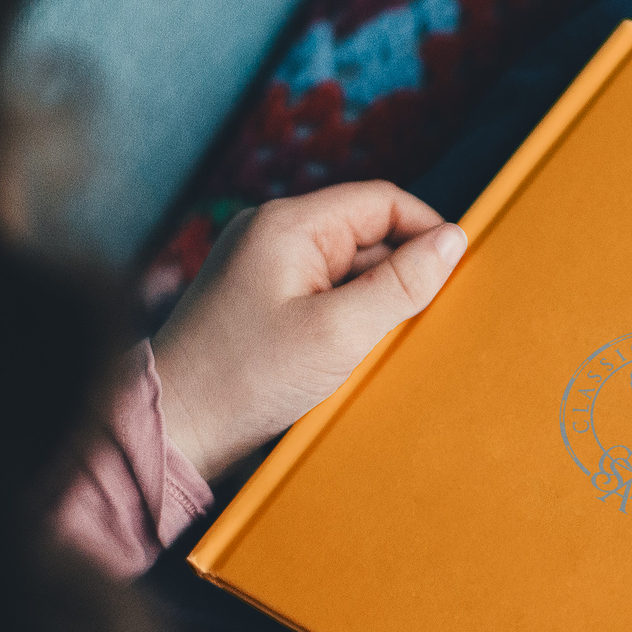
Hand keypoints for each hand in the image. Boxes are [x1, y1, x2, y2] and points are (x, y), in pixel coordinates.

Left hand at [150, 182, 466, 480]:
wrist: (174, 430)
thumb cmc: (246, 380)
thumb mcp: (339, 332)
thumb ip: (402, 282)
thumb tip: (455, 239)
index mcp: (288, 223)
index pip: (382, 201)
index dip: (427, 230)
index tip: (457, 273)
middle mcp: (273, 234)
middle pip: (366, 233)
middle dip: (400, 273)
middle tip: (418, 324)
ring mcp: (263, 267)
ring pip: (347, 268)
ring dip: (373, 301)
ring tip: (377, 346)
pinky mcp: (260, 301)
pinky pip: (323, 293)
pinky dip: (346, 318)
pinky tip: (349, 355)